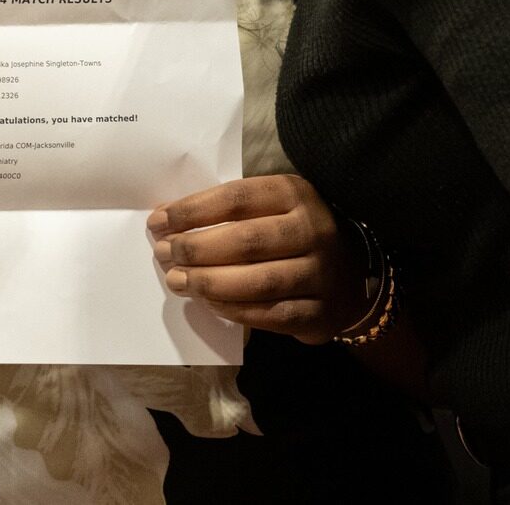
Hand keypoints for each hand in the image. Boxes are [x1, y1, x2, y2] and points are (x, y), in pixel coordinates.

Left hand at [148, 175, 370, 344]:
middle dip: (196, 249)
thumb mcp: (273, 206)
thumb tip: (166, 218)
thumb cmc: (295, 233)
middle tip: (163, 254)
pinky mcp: (318, 313)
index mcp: (296, 194)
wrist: (351, 276)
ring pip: (257, 282)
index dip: (193, 210)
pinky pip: (268, 314)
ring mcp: (320, 274)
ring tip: (177, 281)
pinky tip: (208, 303)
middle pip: (246, 241)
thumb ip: (228, 211)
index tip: (159, 221)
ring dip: (208, 283)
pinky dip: (232, 310)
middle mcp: (313, 230)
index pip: (238, 198)